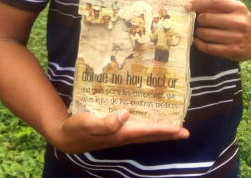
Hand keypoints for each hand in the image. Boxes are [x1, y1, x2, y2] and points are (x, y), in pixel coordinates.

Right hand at [51, 110, 188, 153]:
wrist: (65, 135)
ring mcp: (120, 133)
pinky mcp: (115, 128)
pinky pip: (136, 127)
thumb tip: (125, 115)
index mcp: (120, 133)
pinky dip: (147, 124)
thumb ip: (106, 122)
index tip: (181, 130)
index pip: (147, 132)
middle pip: (151, 135)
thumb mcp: (89, 123)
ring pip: (145, 132)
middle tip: (185, 131)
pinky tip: (149, 117)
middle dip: (168, 133)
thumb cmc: (77, 129)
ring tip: (173, 125)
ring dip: (160, 129)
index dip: (165, 130)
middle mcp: (124, 134)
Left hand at [187, 0, 250, 61]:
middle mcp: (238, 22)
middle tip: (200, 22)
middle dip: (199, 20)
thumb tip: (194, 6)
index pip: (214, 1)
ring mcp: (235, 38)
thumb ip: (218, 6)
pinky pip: (209, 48)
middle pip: (207, 18)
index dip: (198, 3)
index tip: (188, 6)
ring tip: (201, 31)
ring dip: (199, 32)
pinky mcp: (232, 51)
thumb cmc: (242, 20)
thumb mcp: (235, 9)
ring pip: (205, 33)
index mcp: (238, 8)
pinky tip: (199, 41)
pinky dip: (200, 44)